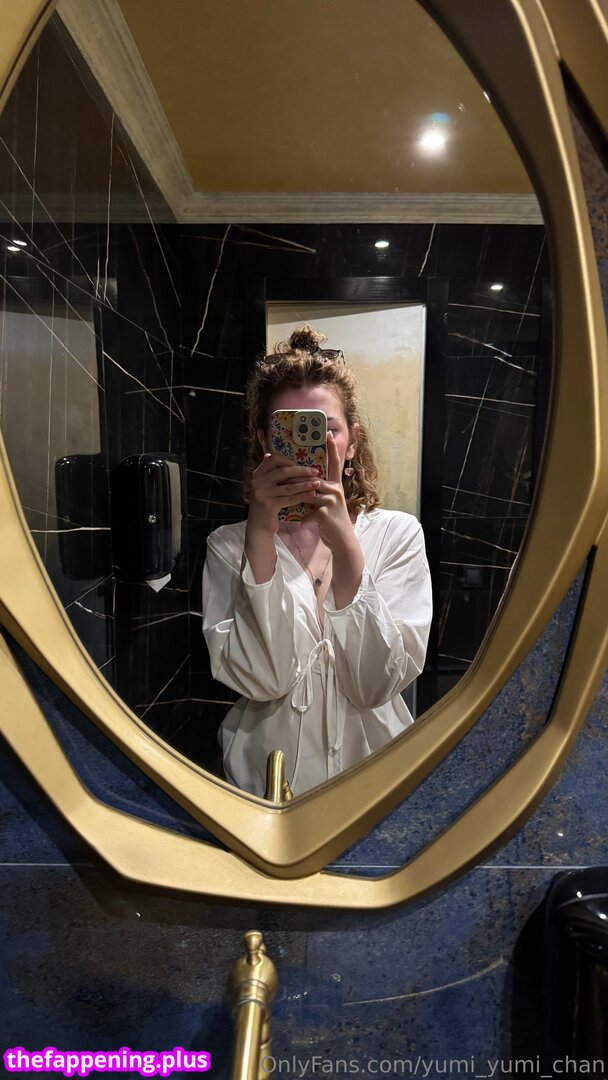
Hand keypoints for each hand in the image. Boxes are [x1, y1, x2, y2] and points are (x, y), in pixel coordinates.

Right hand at [248, 452, 319, 533]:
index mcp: (258, 474)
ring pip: (289, 486)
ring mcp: (262, 493)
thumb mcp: (267, 487)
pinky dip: (302, 496)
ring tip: (317, 483)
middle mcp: (258, 482)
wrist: (259, 526)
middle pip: (284, 471)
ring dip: (305, 484)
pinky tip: (311, 495)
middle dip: (302, 471)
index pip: (273, 459)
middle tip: (316, 472)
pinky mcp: (269, 505)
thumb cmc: (267, 504)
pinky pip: (289, 499)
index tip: (300, 464)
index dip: (288, 460)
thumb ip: (272, 474)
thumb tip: (279, 457)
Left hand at [301, 431, 353, 550]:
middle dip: (299, 482)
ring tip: (294, 505)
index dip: (331, 448)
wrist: (342, 540)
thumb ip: (318, 493)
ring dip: (299, 501)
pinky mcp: (325, 513)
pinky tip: (303, 525)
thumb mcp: (327, 504)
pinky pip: (308, 512)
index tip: (328, 434)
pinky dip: (304, 520)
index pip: (334, 463)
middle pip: (313, 479)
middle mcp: (335, 490)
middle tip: (285, 482)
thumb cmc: (332, 521)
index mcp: (335, 485)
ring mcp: (331, 501)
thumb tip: (306, 484)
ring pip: (308, 494)